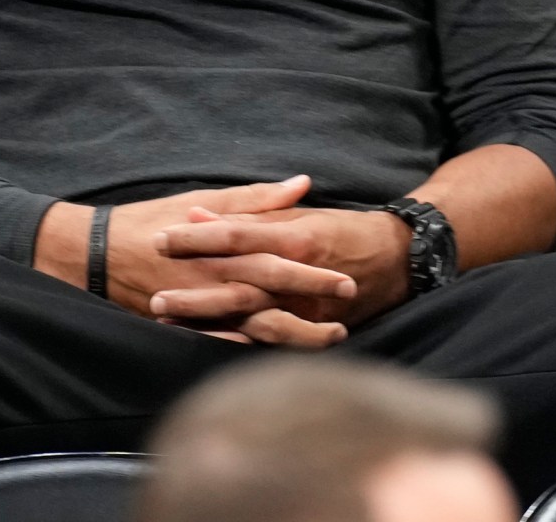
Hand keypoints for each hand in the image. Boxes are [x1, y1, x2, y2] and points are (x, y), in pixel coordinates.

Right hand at [35, 177, 354, 348]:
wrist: (93, 254)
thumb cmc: (153, 221)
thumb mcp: (204, 199)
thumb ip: (256, 199)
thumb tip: (301, 184)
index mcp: (224, 249)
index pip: (278, 262)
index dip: (313, 274)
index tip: (348, 281)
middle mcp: (215, 281)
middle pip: (273, 300)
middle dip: (312, 310)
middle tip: (348, 317)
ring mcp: (200, 308)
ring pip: (254, 328)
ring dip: (293, 336)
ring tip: (330, 339)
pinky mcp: (184, 326)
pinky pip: (220, 344)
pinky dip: (249, 350)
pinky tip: (278, 356)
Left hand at [149, 205, 412, 333]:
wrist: (399, 259)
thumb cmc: (348, 230)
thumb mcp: (302, 215)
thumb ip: (255, 214)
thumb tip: (204, 213)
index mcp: (295, 237)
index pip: (236, 236)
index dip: (198, 237)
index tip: (162, 237)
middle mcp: (298, 274)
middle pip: (237, 283)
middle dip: (195, 290)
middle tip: (155, 294)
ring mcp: (305, 306)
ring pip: (249, 316)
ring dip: (209, 319)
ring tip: (170, 320)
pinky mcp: (312, 327)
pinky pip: (270, 340)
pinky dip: (237, 341)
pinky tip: (206, 342)